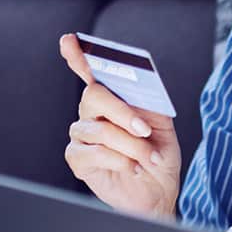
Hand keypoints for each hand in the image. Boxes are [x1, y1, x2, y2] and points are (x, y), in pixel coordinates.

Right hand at [58, 34, 181, 219]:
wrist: (159, 191)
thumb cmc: (157, 155)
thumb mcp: (161, 123)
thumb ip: (148, 101)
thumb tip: (139, 83)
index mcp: (111, 99)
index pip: (90, 72)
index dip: (78, 56)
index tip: (70, 40)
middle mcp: (91, 113)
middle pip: (94, 95)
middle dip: (123, 113)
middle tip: (144, 130)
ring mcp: (81, 135)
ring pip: (101, 130)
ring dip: (133, 146)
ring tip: (150, 158)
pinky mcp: (78, 159)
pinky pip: (94, 153)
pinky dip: (121, 161)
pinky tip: (133, 168)